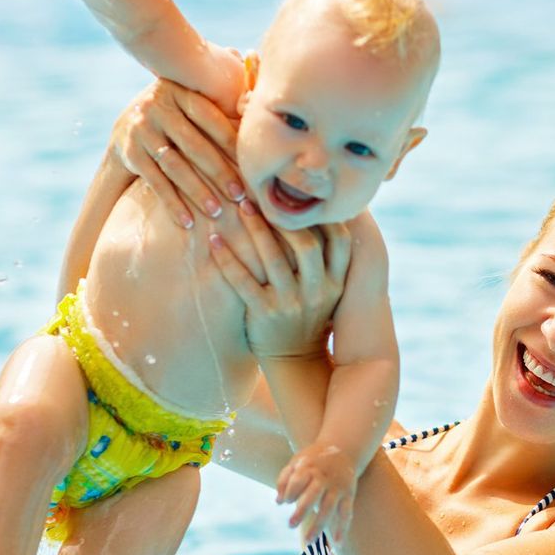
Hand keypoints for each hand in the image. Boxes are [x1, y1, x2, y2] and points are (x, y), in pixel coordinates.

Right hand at [110, 79, 245, 228]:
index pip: (210, 117)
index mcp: (179, 91)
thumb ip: (219, 104)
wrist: (127, 124)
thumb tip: (254, 110)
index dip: (231, 142)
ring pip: (174, 166)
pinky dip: (172, 204)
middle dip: (219, 173)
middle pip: (194, 145)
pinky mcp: (129, 152)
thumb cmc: (177, 115)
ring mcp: (140, 129)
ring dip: (197, 192)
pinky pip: (155, 182)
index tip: (250, 166)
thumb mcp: (191, 101)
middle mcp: (156, 106)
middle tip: (239, 196)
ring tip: (216, 212)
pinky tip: (187, 222)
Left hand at [209, 199, 350, 358]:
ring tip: (238, 206)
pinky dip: (227, 259)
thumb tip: (323, 214)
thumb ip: (327, 259)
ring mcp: (290, 303)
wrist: (296, 360)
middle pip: (306, 245)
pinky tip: (214, 240)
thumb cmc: (309, 315)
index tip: (303, 194)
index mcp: (335, 282)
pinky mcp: (264, 314)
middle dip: (284, 217)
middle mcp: (316, 291)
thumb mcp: (328, 290)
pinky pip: (243, 282)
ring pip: (273, 259)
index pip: (340, 241)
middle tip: (262, 195)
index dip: (324, 215)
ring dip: (254, 229)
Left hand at [277, 443, 357, 544]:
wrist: (343, 447)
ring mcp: (337, 487)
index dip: (290, 492)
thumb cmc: (313, 458)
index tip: (285, 503)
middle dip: (301, 511)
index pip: (297, 481)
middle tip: (290, 525)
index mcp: (308, 467)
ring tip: (308, 542)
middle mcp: (324, 477)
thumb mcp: (296, 461)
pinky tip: (337, 544)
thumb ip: (284, 479)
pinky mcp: (349, 494)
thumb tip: (278, 502)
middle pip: (312, 495)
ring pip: (329, 508)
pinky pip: (346, 513)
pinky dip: (342, 528)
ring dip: (319, 525)